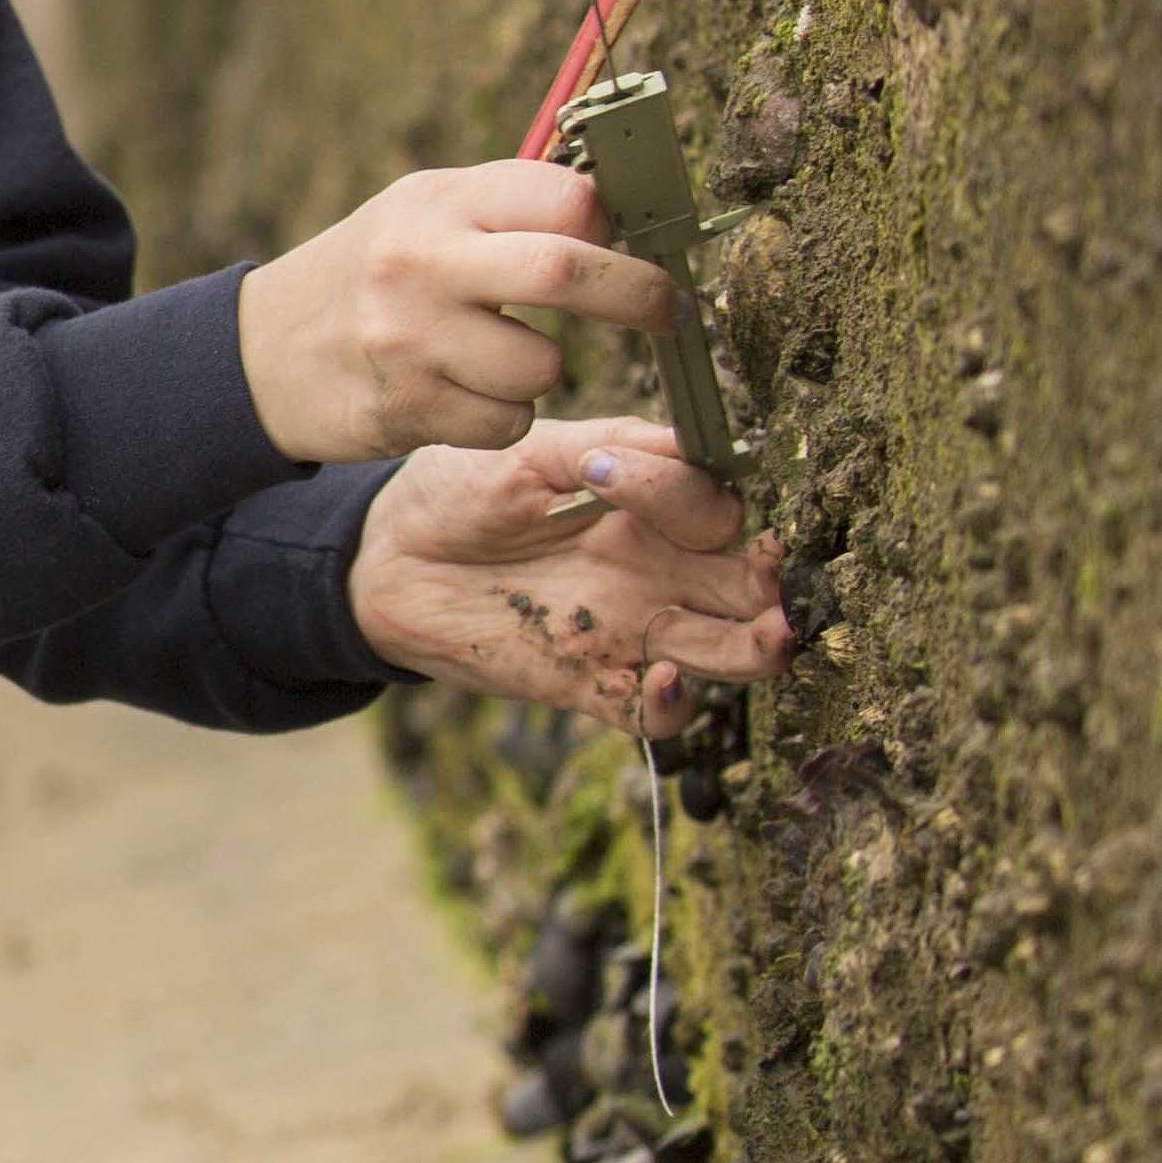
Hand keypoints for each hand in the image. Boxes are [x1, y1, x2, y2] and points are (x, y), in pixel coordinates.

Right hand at [236, 161, 676, 462]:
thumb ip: (509, 208)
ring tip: (502, 358)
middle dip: (638, 296)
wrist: (263, 352)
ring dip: (546, 373)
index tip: (628, 243)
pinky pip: (508, 423)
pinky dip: (505, 416)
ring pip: (544, 367)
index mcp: (439, 201)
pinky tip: (464, 392)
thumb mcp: (424, 212)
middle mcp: (424, 262)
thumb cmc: (373, 273)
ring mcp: (414, 339)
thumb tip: (622, 220)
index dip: (611, 224)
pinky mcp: (410, 407)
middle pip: (568, 271)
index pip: (562, 197)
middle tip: (668, 311)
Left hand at [347, 415, 790, 736]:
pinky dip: (672, 703)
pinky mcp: (586, 682)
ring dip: (756, 648)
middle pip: (746, 588)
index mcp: (648, 510)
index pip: (719, 512)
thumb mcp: (533, 453)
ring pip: (724, 651)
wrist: (387, 554)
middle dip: (771, 587)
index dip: (706, 503)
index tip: (635, 483)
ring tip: (771, 634)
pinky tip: (666, 675)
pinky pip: (652, 713)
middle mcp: (654, 571)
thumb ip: (614, 449)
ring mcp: (626, 630)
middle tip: (774, 580)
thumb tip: (691, 451)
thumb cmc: (460, 488)